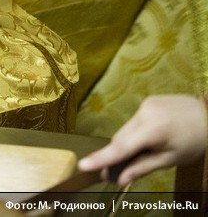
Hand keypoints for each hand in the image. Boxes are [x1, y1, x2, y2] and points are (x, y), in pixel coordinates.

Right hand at [78, 95, 206, 185]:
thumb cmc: (195, 141)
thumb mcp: (171, 159)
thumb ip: (142, 168)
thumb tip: (120, 179)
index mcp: (152, 130)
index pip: (121, 147)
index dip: (101, 158)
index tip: (83, 165)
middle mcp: (144, 113)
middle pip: (121, 138)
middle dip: (118, 154)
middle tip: (113, 172)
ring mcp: (145, 104)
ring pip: (127, 129)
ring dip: (128, 142)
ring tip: (145, 150)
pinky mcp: (148, 100)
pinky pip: (135, 120)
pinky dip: (137, 131)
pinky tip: (152, 135)